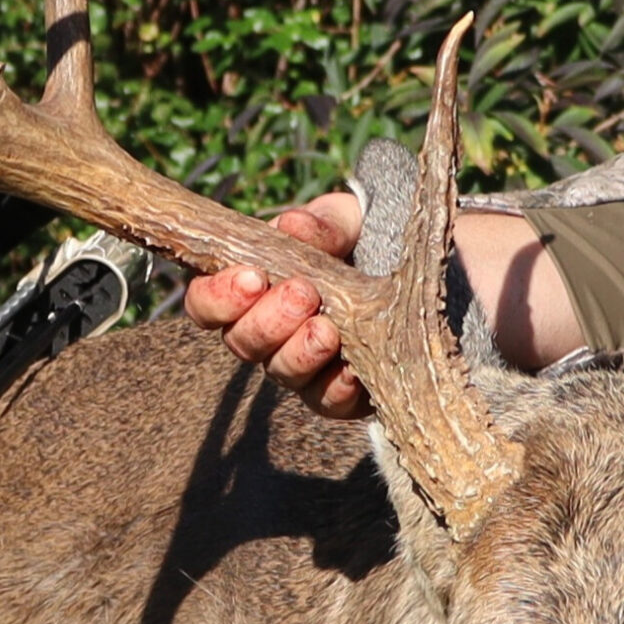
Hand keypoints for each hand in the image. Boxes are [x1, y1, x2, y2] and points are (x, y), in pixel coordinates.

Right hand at [183, 191, 368, 417]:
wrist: (415, 269)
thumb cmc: (362, 239)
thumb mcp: (346, 222)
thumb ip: (320, 225)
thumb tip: (293, 226)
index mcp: (252, 289)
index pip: (207, 303)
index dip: (219, 296)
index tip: (252, 277)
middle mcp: (269, 332)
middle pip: (242, 341)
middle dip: (268, 319)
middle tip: (303, 293)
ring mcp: (302, 365)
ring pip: (281, 372)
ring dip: (300, 351)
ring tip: (326, 328)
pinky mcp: (341, 392)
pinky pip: (328, 402)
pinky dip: (337, 387)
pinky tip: (352, 370)